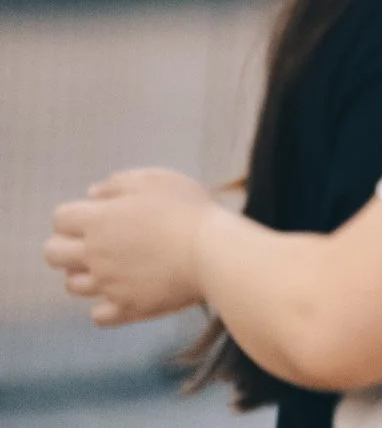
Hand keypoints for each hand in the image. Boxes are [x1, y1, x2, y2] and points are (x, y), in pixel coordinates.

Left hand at [44, 168, 217, 325]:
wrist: (214, 252)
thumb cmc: (188, 210)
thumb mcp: (157, 180)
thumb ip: (119, 183)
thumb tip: (93, 194)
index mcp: (99, 221)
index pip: (60, 218)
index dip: (75, 214)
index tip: (97, 213)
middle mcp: (94, 255)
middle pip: (53, 254)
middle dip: (66, 246)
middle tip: (95, 242)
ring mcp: (108, 285)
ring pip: (73, 286)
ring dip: (86, 274)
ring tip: (113, 266)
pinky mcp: (127, 308)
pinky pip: (99, 315)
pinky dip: (106, 305)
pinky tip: (125, 292)